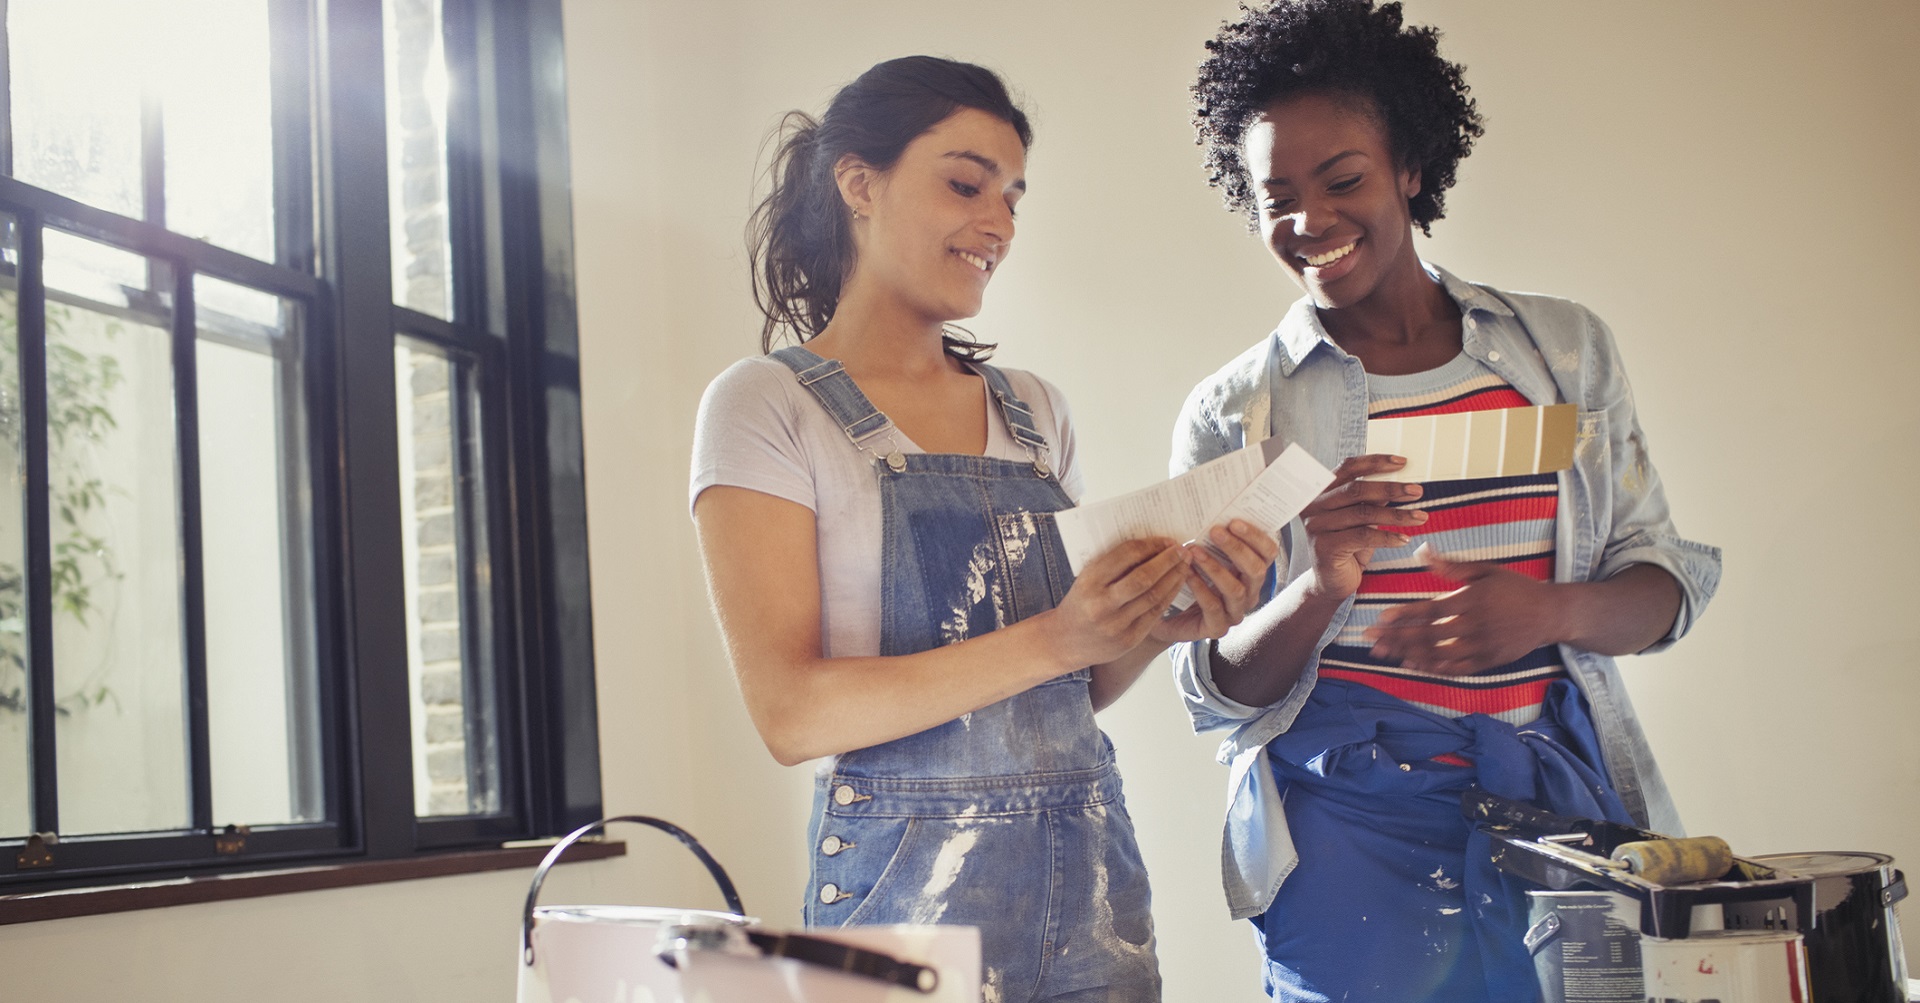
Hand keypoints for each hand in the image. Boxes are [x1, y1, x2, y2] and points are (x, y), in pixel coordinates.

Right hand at [1043, 538, 1189, 668]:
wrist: (1065, 641)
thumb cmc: (1080, 602)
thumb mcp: (1087, 578)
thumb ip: (1113, 564)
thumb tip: (1151, 546)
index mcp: (1089, 581)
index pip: (1126, 555)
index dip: (1150, 545)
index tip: (1166, 540)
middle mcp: (1101, 604)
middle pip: (1143, 577)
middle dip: (1167, 561)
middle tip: (1183, 550)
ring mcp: (1115, 625)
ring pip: (1153, 596)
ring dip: (1174, 578)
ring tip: (1185, 565)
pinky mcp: (1128, 640)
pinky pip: (1154, 614)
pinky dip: (1169, 597)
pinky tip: (1177, 585)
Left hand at [1151, 519, 1280, 643]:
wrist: (1159, 610)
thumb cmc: (1184, 574)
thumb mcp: (1200, 551)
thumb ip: (1210, 535)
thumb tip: (1209, 504)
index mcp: (1251, 571)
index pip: (1268, 553)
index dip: (1255, 537)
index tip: (1233, 521)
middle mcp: (1249, 592)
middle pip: (1257, 571)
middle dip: (1237, 549)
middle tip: (1214, 531)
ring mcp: (1235, 612)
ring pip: (1236, 590)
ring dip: (1216, 567)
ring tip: (1195, 551)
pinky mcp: (1217, 628)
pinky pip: (1214, 607)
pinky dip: (1200, 588)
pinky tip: (1187, 573)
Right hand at [1298, 454, 1428, 598]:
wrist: (1331, 582)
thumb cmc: (1348, 546)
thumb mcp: (1361, 518)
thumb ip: (1373, 499)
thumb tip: (1402, 481)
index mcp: (1322, 491)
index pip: (1348, 468)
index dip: (1375, 462)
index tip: (1402, 462)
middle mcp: (1314, 505)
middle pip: (1356, 489)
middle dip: (1391, 488)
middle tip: (1417, 491)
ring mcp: (1316, 526)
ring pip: (1363, 513)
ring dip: (1397, 514)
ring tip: (1420, 517)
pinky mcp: (1324, 546)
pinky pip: (1363, 537)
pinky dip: (1388, 537)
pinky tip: (1404, 539)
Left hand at [1363, 544, 1563, 675]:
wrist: (1549, 614)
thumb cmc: (1515, 588)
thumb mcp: (1486, 570)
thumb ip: (1452, 566)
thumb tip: (1421, 552)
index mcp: (1472, 600)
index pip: (1431, 610)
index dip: (1405, 615)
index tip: (1381, 618)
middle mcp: (1475, 626)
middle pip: (1429, 635)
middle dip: (1397, 638)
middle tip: (1370, 639)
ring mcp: (1482, 646)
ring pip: (1438, 655)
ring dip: (1408, 654)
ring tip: (1383, 653)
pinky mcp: (1488, 662)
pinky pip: (1455, 669)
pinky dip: (1432, 668)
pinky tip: (1411, 664)